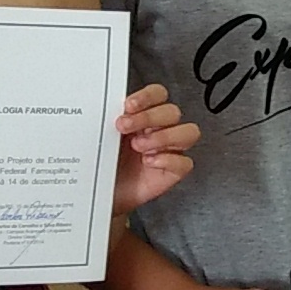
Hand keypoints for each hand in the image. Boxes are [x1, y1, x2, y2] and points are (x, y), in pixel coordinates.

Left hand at [112, 84, 198, 212]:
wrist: (103, 194)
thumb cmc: (104, 164)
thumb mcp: (102, 138)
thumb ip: (108, 121)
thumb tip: (104, 108)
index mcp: (143, 115)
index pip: (157, 95)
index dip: (147, 96)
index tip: (128, 105)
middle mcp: (159, 130)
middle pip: (172, 111)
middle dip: (148, 117)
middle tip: (124, 126)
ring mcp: (170, 150)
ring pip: (188, 132)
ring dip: (164, 136)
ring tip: (139, 147)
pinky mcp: (175, 171)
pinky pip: (185, 161)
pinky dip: (168, 159)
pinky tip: (149, 162)